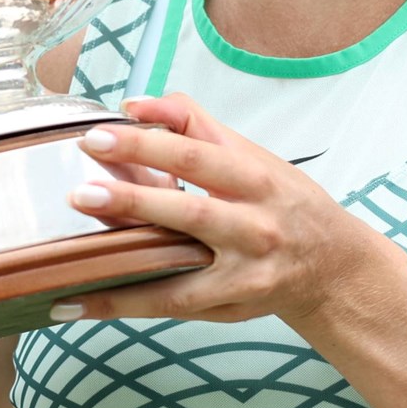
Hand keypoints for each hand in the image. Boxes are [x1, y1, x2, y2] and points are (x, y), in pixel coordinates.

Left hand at [56, 94, 375, 324]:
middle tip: (81, 193)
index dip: (147, 140)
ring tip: (74, 252)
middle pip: (190, 209)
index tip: (99, 133)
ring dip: (126, 256)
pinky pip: (172, 302)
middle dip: (134, 199)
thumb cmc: (282, 203)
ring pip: (180, 262)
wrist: (332, 266)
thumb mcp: (253, 156)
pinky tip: (80, 300)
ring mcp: (245, 267)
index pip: (197, 153)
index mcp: (256, 177)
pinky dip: (124, 302)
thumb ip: (197, 127)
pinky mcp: (232, 302)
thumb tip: (138, 104)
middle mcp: (254, 222)